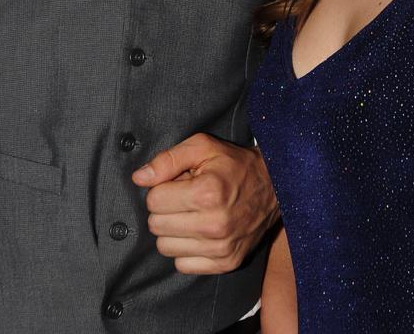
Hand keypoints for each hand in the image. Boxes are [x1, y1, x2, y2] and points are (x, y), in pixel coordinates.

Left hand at [132, 132, 278, 273]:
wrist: (274, 187)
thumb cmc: (234, 164)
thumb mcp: (202, 147)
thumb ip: (168, 159)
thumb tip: (139, 177)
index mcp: (207, 192)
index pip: (154, 200)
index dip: (161, 188)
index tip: (178, 183)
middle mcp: (214, 224)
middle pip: (156, 225)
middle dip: (164, 209)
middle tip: (184, 197)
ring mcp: (221, 248)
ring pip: (165, 248)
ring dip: (172, 231)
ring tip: (192, 214)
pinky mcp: (226, 263)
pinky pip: (182, 265)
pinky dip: (186, 249)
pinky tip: (199, 232)